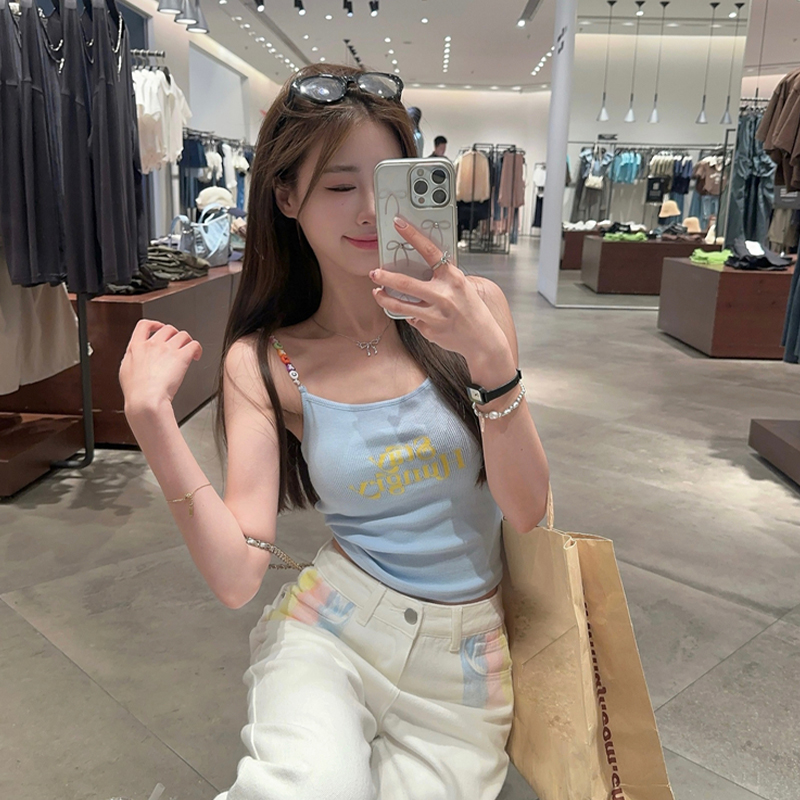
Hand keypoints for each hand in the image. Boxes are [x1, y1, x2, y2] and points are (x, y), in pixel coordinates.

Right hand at [119, 320, 202, 416]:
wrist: (145, 401)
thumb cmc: (136, 393)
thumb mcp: (125, 372)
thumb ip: (132, 360)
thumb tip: (135, 358)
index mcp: (136, 347)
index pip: (144, 325)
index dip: (154, 324)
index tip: (160, 328)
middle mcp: (152, 344)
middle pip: (168, 328)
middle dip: (174, 334)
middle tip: (178, 344)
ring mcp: (167, 349)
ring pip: (183, 335)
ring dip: (187, 341)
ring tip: (189, 350)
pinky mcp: (181, 357)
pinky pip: (194, 345)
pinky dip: (197, 349)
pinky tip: (196, 356)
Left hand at [370, 216, 506, 359]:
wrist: (482, 339)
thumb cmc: (471, 309)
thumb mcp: (461, 286)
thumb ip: (441, 278)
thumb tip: (415, 267)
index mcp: (453, 278)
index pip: (429, 251)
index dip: (412, 235)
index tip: (398, 224)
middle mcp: (443, 295)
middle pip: (405, 283)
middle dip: (385, 277)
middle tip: (374, 272)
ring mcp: (435, 315)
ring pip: (399, 306)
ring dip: (383, 298)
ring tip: (377, 292)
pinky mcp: (429, 330)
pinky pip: (411, 319)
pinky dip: (411, 315)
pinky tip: (416, 315)